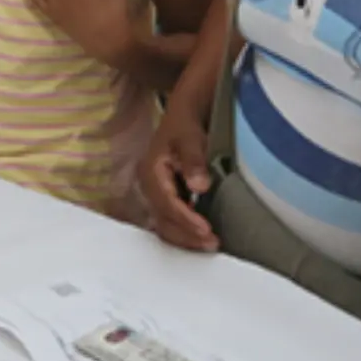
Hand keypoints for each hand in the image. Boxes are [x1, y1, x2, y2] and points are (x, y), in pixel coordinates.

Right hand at [139, 102, 218, 251]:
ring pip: (165, 224)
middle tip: (212, 243)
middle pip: (163, 220)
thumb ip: (193, 161)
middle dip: (186, 235)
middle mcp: (148, 187)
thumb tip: (199, 188)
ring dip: (186, 237)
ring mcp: (155, 194)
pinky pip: (170, 221)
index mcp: (150, 172)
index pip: (166, 203)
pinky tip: (201, 236)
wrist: (183, 117)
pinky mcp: (164, 198)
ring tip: (210, 244)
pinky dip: (185, 231)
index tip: (206, 229)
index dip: (185, 219)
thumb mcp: (190, 137)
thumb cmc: (186, 126)